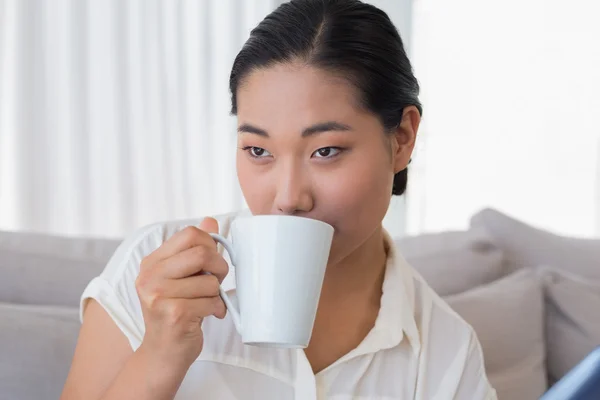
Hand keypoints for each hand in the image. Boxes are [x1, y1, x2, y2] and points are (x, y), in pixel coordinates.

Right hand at [135, 217, 227, 368]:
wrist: (162, 353)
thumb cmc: (176, 312)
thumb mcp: (181, 278)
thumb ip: (194, 250)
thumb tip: (211, 221)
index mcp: (152, 262)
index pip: (189, 234)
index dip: (209, 245)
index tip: (210, 262)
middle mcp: (150, 276)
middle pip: (202, 253)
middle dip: (218, 268)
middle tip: (214, 282)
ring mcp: (159, 296)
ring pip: (210, 281)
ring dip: (216, 294)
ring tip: (206, 303)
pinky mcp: (174, 314)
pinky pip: (212, 302)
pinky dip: (216, 310)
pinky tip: (206, 316)